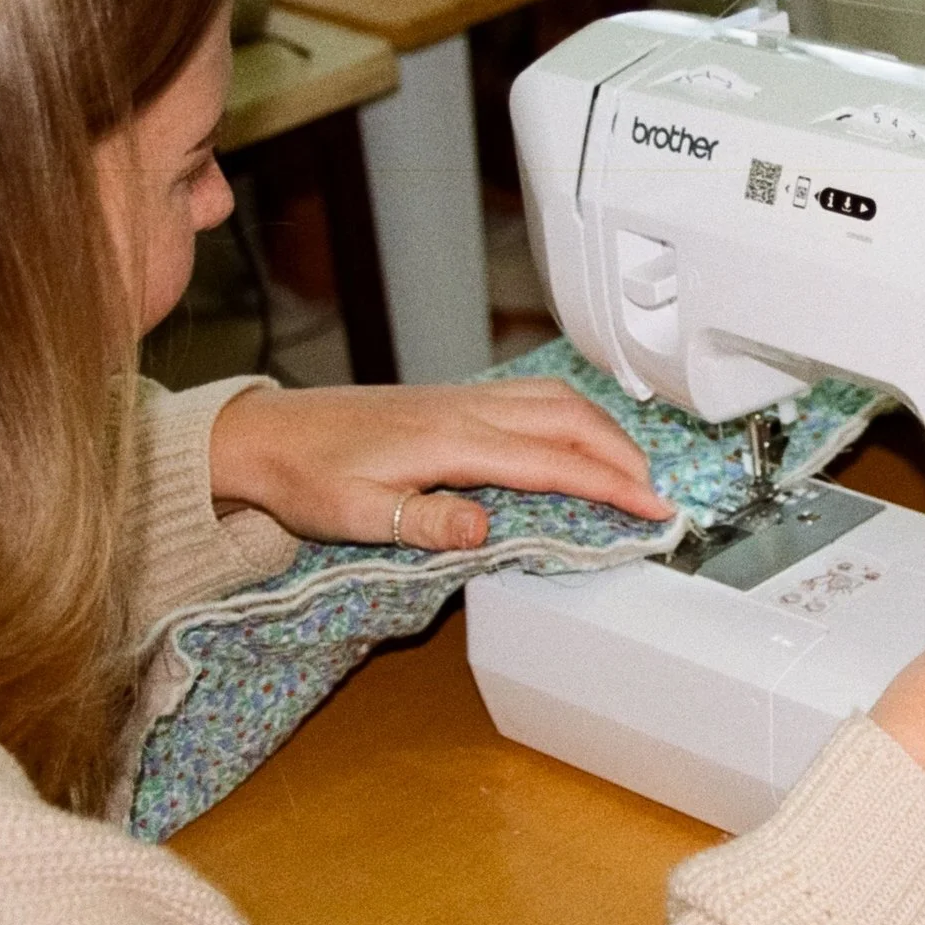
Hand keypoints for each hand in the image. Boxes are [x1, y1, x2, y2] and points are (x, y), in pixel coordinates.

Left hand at [208, 381, 672, 550]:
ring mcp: (464, 399)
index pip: (553, 462)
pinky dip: (574, 415)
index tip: (652, 509)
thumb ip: (424, 521)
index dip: (610, 487)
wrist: (267, 436)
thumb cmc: (308, 476)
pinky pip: (534, 396)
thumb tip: (484, 527)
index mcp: (453, 441)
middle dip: (624, 456)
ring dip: (604, 431)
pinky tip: (578, 436)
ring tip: (631, 470)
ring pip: (557, 400)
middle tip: (656, 496)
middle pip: (571, 420)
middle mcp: (467, 410)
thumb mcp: (356, 513)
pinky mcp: (456, 400)